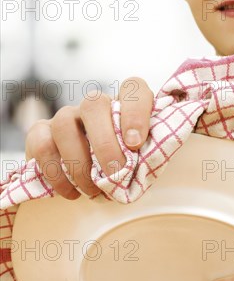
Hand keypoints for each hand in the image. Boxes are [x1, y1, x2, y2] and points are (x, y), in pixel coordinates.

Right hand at [25, 77, 152, 198]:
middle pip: (93, 104)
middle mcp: (94, 105)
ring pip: (64, 125)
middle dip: (104, 144)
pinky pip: (42, 145)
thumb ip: (146, 153)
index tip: (136, 144)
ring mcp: (66, 116)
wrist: (92, 178)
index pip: (133, 88)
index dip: (135, 112)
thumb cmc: (123, 167)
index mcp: (124, 105)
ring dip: (79, 163)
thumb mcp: (140, 159)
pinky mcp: (40, 132)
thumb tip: (147, 163)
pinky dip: (57, 174)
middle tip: (114, 174)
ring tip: (93, 190)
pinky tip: (73, 192)